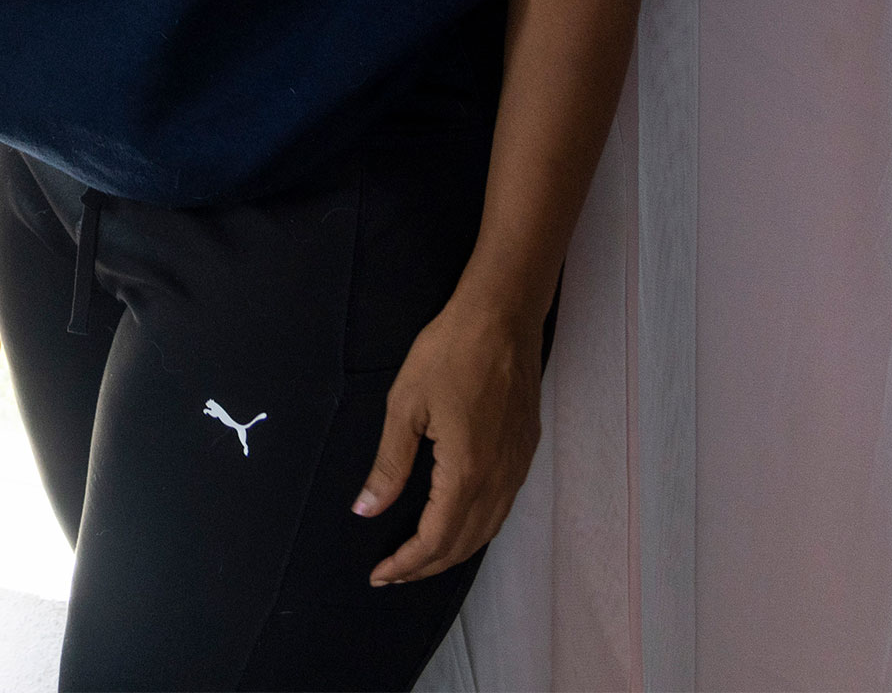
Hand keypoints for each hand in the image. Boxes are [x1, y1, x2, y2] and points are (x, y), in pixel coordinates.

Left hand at [356, 295, 541, 585]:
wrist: (502, 318)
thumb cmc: (449, 353)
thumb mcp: (405, 405)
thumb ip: (389, 465)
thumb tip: (366, 509)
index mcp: (465, 472)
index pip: (435, 539)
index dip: (406, 563)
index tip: (380, 574)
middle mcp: (498, 479)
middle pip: (464, 544)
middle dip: (427, 566)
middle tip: (394, 573)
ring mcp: (517, 467)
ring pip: (487, 530)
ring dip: (453, 551)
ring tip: (420, 558)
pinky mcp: (525, 452)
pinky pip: (502, 508)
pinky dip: (477, 529)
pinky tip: (458, 523)